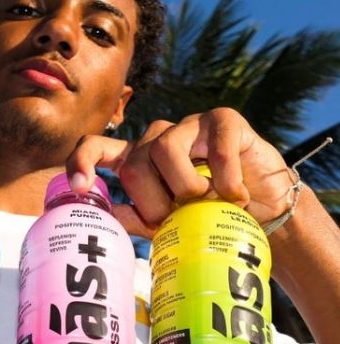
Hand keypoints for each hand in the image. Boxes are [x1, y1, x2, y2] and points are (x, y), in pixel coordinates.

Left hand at [66, 108, 294, 237]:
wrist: (264, 211)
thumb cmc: (209, 218)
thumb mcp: (169, 224)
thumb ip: (138, 218)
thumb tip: (110, 215)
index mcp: (136, 160)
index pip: (95, 148)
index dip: (81, 161)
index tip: (80, 187)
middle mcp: (156, 138)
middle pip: (133, 164)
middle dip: (153, 203)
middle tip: (180, 220)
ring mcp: (188, 125)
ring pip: (164, 150)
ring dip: (187, 189)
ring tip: (209, 204)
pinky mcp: (222, 120)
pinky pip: (214, 148)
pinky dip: (225, 181)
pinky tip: (237, 196)